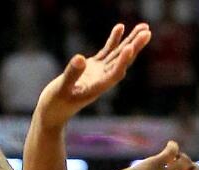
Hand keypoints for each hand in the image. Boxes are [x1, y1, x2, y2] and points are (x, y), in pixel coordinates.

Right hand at [36, 23, 150, 128]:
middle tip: (146, 32)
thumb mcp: (61, 90)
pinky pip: (107, 52)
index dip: (123, 62)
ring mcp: (99, 73)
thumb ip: (71, 75)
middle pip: (122, 62)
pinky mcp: (93, 68)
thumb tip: (80, 58)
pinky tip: (120, 27)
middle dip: (134, 47)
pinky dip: (113, 41)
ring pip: (117, 55)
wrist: (52, 112)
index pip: (114, 74)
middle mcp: (102, 80)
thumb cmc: (55, 105)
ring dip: (130, 41)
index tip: (130, 48)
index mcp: (97, 88)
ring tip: (143, 27)